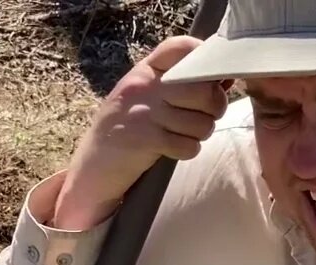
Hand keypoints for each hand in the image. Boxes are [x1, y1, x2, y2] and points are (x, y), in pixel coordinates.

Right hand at [53, 36, 229, 229]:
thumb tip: (223, 81)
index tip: (209, 79)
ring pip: (201, 121)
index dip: (204, 60)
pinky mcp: (146, 139)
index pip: (181, 48)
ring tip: (183, 135)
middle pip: (204, 90)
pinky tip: (173, 150)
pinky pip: (188, 145)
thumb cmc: (125, 130)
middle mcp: (144, 87)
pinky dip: (187, 151)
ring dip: (200, 134)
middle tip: (203, 118)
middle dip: (214, 109)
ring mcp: (144, 112)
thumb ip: (175, 85)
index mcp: (144, 71)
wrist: (93, 165)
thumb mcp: (143, 97)